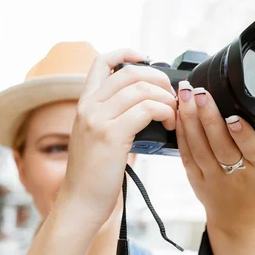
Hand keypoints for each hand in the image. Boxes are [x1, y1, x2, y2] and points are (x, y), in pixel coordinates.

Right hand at [59, 50, 176, 226]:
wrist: (81, 202)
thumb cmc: (95, 174)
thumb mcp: (99, 136)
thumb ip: (117, 116)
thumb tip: (150, 104)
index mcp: (84, 103)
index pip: (101, 62)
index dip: (125, 52)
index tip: (145, 58)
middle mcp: (88, 107)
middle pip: (129, 73)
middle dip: (157, 79)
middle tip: (171, 96)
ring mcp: (97, 120)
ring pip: (141, 89)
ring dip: (165, 98)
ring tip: (173, 114)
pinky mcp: (110, 135)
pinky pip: (146, 109)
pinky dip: (164, 112)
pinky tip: (169, 123)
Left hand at [175, 80, 254, 232]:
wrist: (239, 213)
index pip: (252, 147)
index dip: (242, 133)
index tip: (232, 117)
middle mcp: (237, 172)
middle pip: (220, 144)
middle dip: (208, 116)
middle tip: (199, 92)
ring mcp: (213, 177)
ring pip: (199, 147)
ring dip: (189, 119)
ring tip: (184, 95)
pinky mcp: (195, 179)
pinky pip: (186, 154)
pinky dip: (180, 132)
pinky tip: (177, 113)